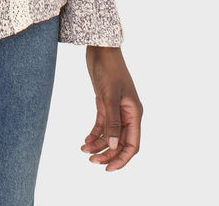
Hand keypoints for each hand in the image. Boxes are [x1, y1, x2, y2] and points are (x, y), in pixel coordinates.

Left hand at [81, 45, 142, 170]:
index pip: (132, 144)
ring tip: (84, 150)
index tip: (108, 168)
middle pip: (120, 142)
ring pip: (110, 135)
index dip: (122, 159)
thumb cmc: (109, 69)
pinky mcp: (105, 103)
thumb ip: (112, 120)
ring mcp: (116, 109)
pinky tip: (85, 140)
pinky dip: (95, 133)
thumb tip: (114, 145)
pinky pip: (102, 124)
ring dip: (99, 145)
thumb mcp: (110, 95)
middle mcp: (127, 114)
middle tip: (91, 161)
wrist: (101, 49)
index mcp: (134, 113)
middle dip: (108, 154)